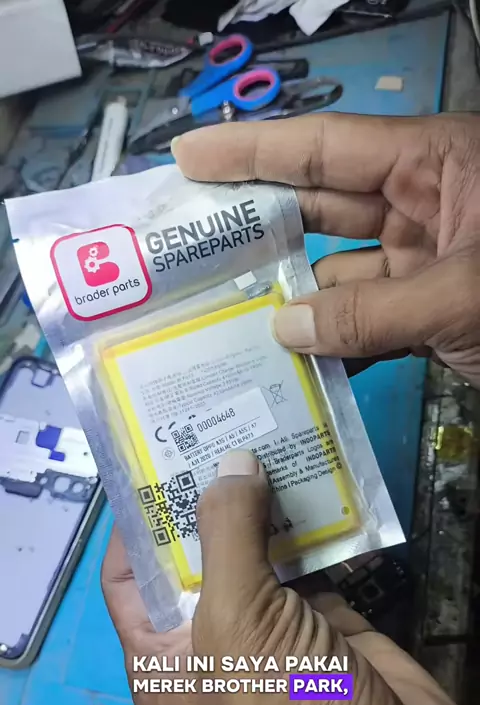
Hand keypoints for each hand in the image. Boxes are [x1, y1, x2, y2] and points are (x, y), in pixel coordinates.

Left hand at [102, 450, 479, 704]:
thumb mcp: (238, 626)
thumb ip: (229, 537)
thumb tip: (228, 462)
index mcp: (165, 656)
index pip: (131, 576)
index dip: (138, 519)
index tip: (156, 456)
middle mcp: (214, 639)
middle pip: (199, 554)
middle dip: (208, 496)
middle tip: (219, 424)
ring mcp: (274, 629)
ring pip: (258, 551)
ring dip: (263, 502)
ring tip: (264, 434)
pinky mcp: (326, 621)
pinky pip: (312, 559)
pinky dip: (314, 521)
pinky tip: (313, 475)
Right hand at [172, 113, 479, 386]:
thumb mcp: (461, 294)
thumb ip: (372, 312)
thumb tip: (284, 330)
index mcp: (433, 164)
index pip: (326, 147)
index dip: (251, 152)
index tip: (187, 159)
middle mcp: (421, 204)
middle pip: (320, 208)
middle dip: (257, 227)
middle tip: (188, 244)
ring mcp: (424, 261)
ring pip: (339, 275)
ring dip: (292, 303)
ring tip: (225, 322)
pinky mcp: (429, 312)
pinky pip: (367, 323)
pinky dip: (336, 346)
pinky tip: (292, 367)